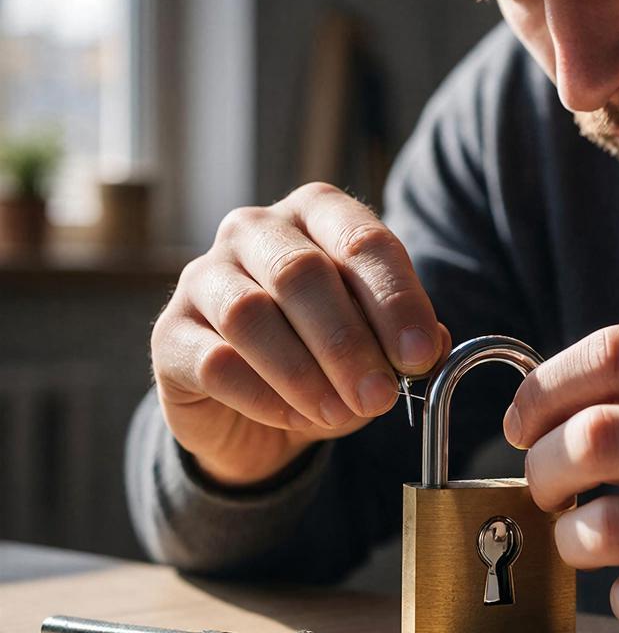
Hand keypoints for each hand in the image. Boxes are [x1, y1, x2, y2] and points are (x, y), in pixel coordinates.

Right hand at [152, 182, 448, 485]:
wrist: (255, 414)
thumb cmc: (327, 362)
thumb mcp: (378, 350)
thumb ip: (409, 344)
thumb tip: (434, 346)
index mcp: (318, 214)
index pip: (361, 240)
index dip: (395, 300)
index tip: (420, 355)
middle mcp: (255, 230)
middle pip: (302, 274)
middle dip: (348, 342)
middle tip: (380, 396)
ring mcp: (204, 276)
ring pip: (250, 315)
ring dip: (304, 372)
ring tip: (340, 413)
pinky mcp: (171, 332)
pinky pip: (216, 362)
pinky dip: (264, 396)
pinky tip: (294, 418)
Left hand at [505, 324, 618, 632]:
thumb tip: (537, 405)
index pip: (617, 352)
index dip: (544, 388)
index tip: (521, 423)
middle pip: (597, 437)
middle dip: (540, 467)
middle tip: (543, 485)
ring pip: (607, 525)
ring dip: (569, 537)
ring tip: (581, 537)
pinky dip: (618, 595)